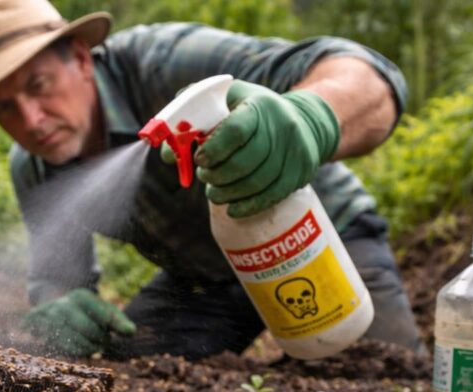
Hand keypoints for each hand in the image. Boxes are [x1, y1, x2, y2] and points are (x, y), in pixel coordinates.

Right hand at [22, 289, 135, 356]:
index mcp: (81, 297)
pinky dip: (80, 353)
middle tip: (105, 340)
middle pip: (92, 332)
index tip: (129, 331)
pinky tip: (81, 346)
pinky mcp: (47, 339)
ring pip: (80, 345)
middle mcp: (63, 308)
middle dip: (103, 339)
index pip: (104, 314)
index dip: (118, 325)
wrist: (51, 310)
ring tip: (94, 343)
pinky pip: (70, 353)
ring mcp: (51, 324)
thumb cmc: (86, 312)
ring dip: (92, 348)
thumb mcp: (102, 309)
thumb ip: (118, 320)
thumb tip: (131, 331)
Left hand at [195, 80, 339, 217]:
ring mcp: (294, 152)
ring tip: (213, 193)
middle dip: (217, 175)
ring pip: (256, 183)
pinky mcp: (299, 173)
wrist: (304, 120)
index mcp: (259, 106)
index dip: (214, 149)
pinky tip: (231, 209)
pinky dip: (247, 206)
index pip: (236, 130)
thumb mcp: (227, 101)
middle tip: (204, 176)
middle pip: (245, 162)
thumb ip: (194, 119)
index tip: (199, 159)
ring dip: (228, 193)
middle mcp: (282, 127)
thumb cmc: (251, 112)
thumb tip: (169, 154)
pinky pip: (271, 197)